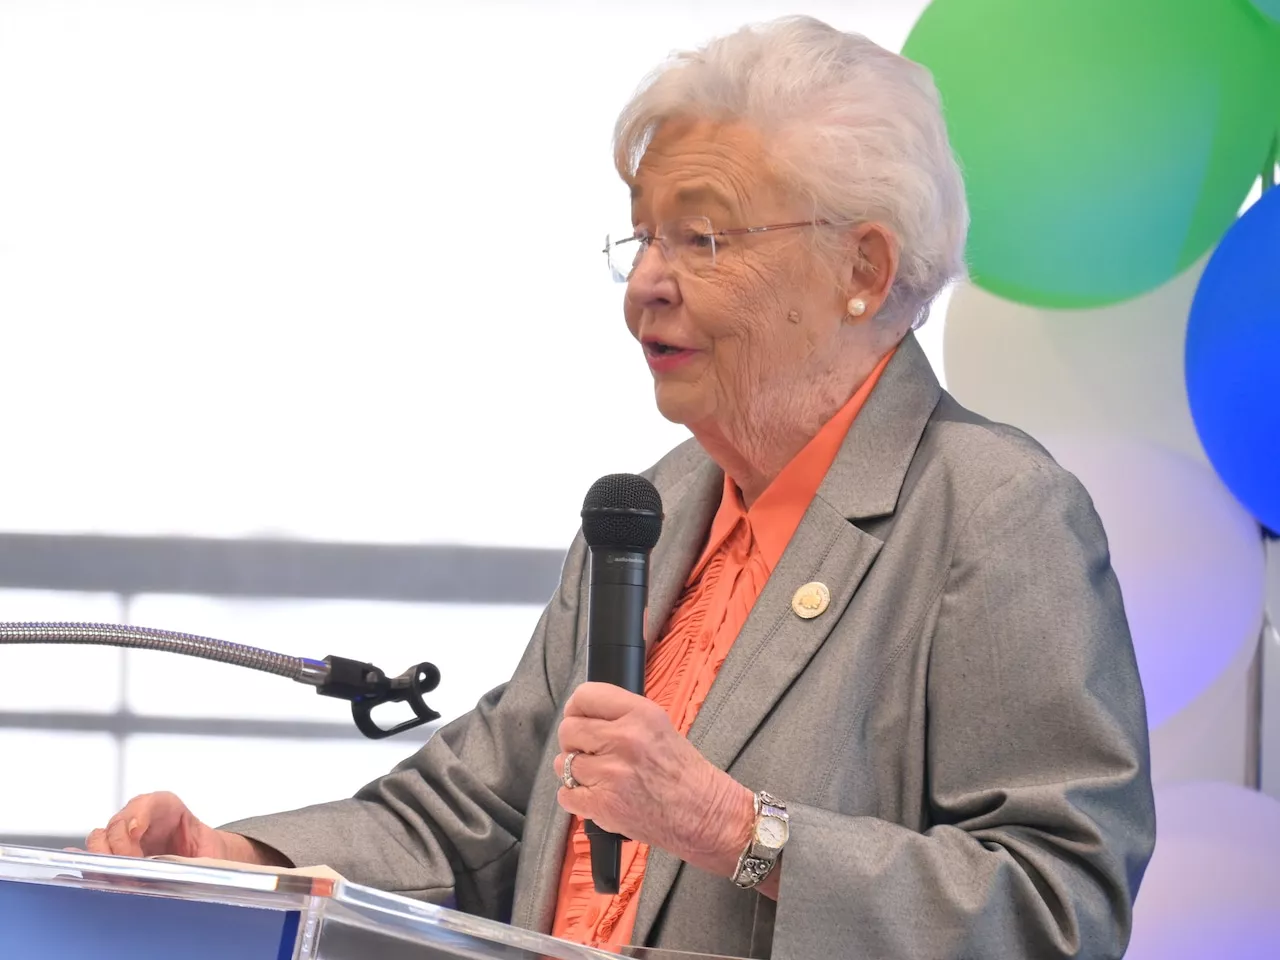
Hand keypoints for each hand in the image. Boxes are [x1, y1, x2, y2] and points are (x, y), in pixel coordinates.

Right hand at [84, 792, 286, 865]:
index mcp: (168, 809)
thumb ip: (200, 860)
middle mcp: (141, 819)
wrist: (201, 860)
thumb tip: (190, 873)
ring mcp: (123, 836)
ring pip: (101, 839)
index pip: (148, 803)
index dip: (139, 814)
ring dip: (105, 857)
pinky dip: (91, 865)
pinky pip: (94, 857)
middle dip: (120, 844)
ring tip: (119, 876)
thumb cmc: (206, 854)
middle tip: (130, 864)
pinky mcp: (112, 856)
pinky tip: (97, 876)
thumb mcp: (210, 854)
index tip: (136, 831)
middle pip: (118, 822)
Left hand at [554, 682, 753, 878]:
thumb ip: (621, 715)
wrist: (705, 815)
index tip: (578, 718)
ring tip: (601, 777)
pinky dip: (576, 799)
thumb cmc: (684, 773)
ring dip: (576, 772)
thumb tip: (582, 713)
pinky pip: (565, 795)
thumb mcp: (659, 725)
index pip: (584, 696)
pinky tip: (599, 797)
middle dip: (575, 743)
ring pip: (563, 763)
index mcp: (640, 714)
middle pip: (568, 730)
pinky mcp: (602, 805)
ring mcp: (610, 773)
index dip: (576, 709)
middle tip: (593, 753)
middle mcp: (624, 739)